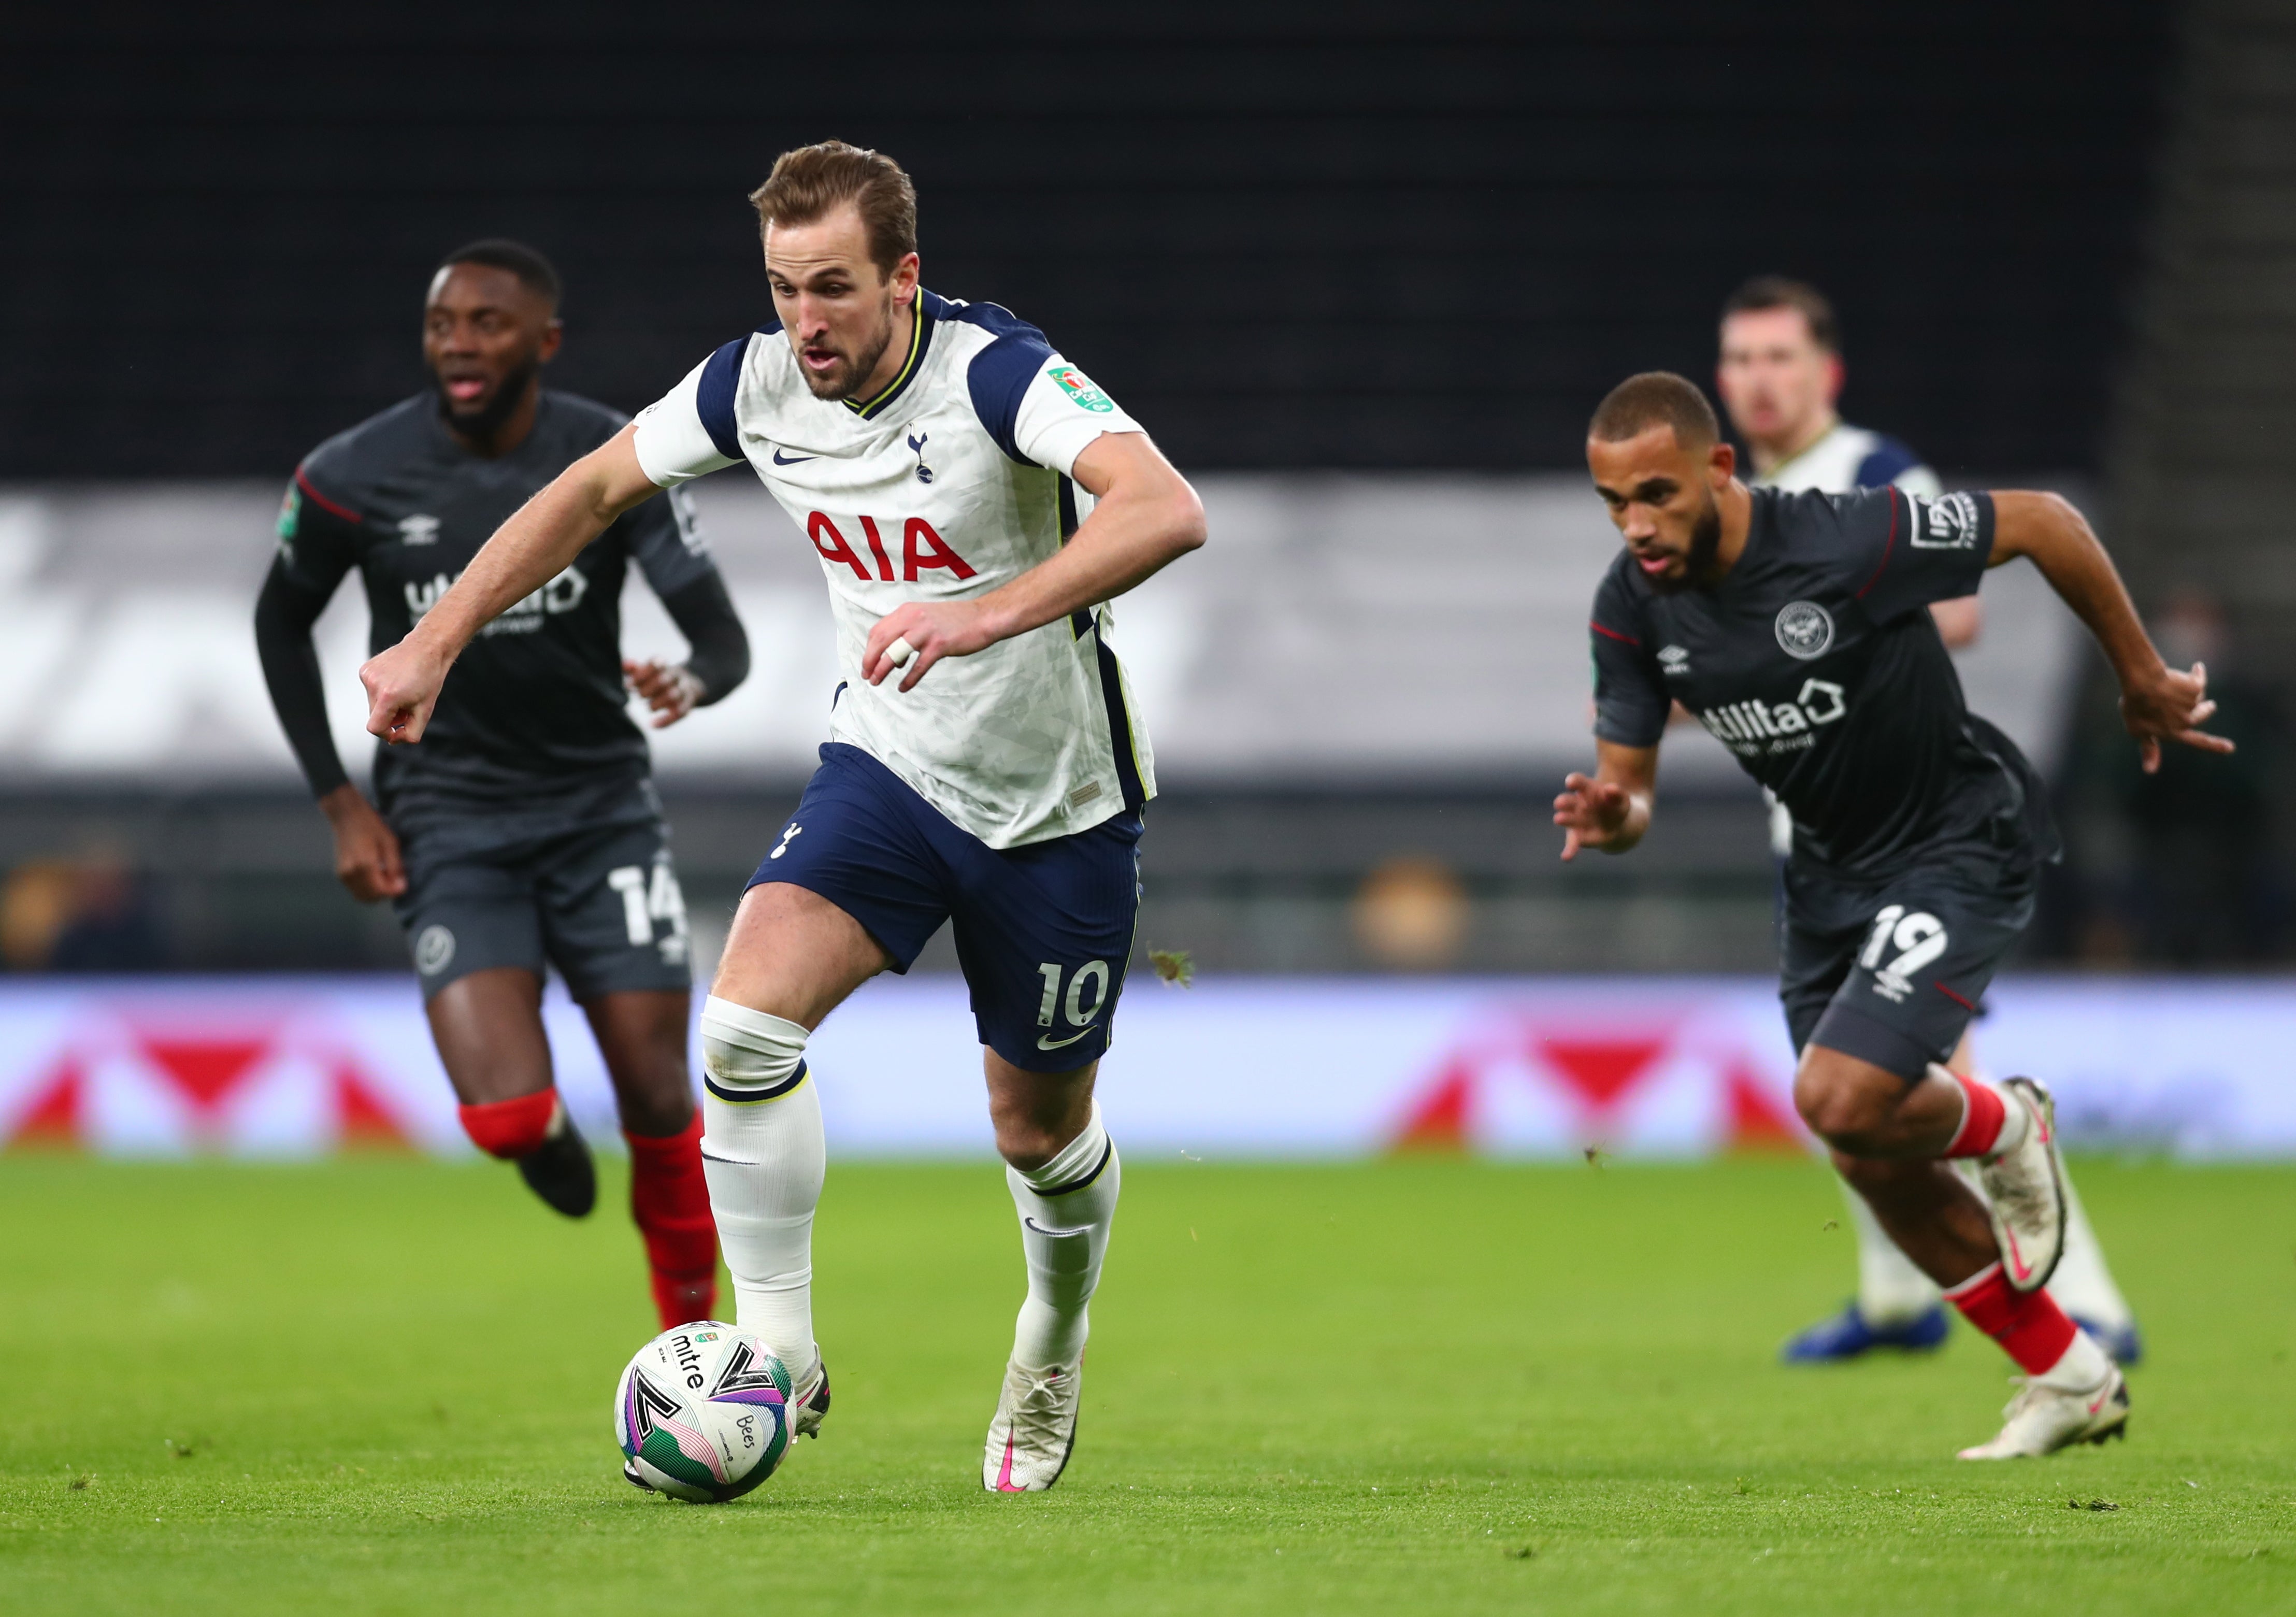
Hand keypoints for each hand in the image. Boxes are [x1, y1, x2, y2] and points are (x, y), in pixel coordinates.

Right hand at [319, 784, 405, 901]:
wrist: (346, 816)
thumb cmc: (371, 826)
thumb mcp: (390, 843)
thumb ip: (395, 866)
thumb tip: (400, 886)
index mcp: (364, 865)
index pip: (381, 891)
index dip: (394, 891)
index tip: (403, 885)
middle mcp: (351, 873)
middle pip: (371, 898)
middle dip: (386, 894)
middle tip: (396, 882)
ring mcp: (343, 875)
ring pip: (362, 897)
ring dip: (376, 894)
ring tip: (387, 879)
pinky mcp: (340, 874)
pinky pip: (356, 890)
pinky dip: (367, 889)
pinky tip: (376, 877)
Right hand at [361, 634, 451, 744]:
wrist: (427, 648)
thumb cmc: (429, 678)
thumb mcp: (425, 711)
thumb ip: (411, 733)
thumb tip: (394, 740)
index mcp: (388, 696)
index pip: (375, 728)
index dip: (387, 733)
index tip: (398, 730)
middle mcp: (373, 684)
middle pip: (375, 716)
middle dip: (391, 717)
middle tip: (408, 706)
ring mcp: (367, 675)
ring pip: (372, 704)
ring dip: (387, 704)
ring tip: (404, 691)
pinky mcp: (365, 669)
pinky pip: (371, 690)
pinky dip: (382, 691)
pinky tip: (396, 681)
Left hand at [624, 658, 705, 727]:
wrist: (689, 684)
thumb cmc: (660, 678)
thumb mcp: (648, 672)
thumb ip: (635, 669)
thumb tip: (625, 665)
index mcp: (665, 666)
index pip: (655, 665)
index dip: (641, 675)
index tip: (629, 686)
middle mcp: (677, 675)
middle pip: (664, 680)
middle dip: (648, 690)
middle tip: (640, 696)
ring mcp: (685, 689)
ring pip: (674, 695)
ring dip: (658, 703)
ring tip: (649, 708)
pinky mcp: (688, 704)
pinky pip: (680, 713)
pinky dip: (666, 721)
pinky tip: (653, 725)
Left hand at [861, 599, 998, 691]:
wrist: (982, 617)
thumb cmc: (955, 620)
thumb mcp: (924, 617)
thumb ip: (907, 631)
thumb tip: (893, 658)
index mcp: (907, 611)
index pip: (878, 630)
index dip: (869, 648)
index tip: (868, 662)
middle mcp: (913, 618)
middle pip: (880, 641)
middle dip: (869, 660)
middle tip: (867, 675)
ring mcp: (926, 631)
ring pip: (895, 653)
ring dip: (882, 670)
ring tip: (876, 681)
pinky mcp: (939, 645)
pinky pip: (918, 666)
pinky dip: (908, 679)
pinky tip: (903, 688)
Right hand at [1553, 771, 1631, 860]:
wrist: (1618, 823)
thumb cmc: (1615, 806)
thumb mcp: (1621, 799)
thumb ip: (1617, 793)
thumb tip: (1610, 789)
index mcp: (1585, 790)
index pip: (1578, 782)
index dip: (1574, 781)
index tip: (1571, 782)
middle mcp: (1577, 805)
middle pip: (1568, 801)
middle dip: (1564, 802)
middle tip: (1559, 803)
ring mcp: (1577, 821)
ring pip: (1569, 820)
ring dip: (1565, 820)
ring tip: (1558, 819)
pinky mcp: (1579, 837)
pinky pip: (1573, 843)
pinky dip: (1570, 850)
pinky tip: (1566, 858)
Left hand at [2121, 659, 2234, 773]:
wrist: (2142, 683)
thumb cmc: (2136, 707)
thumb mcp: (2138, 731)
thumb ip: (2149, 749)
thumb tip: (2150, 771)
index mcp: (2175, 732)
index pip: (2198, 741)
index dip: (2214, 745)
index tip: (2231, 748)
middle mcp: (2187, 720)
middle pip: (2203, 714)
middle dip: (2207, 710)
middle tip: (2211, 706)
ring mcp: (2193, 703)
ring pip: (2197, 697)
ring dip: (2190, 691)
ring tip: (2175, 682)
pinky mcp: (2196, 687)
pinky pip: (2199, 679)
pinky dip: (2198, 673)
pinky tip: (2197, 668)